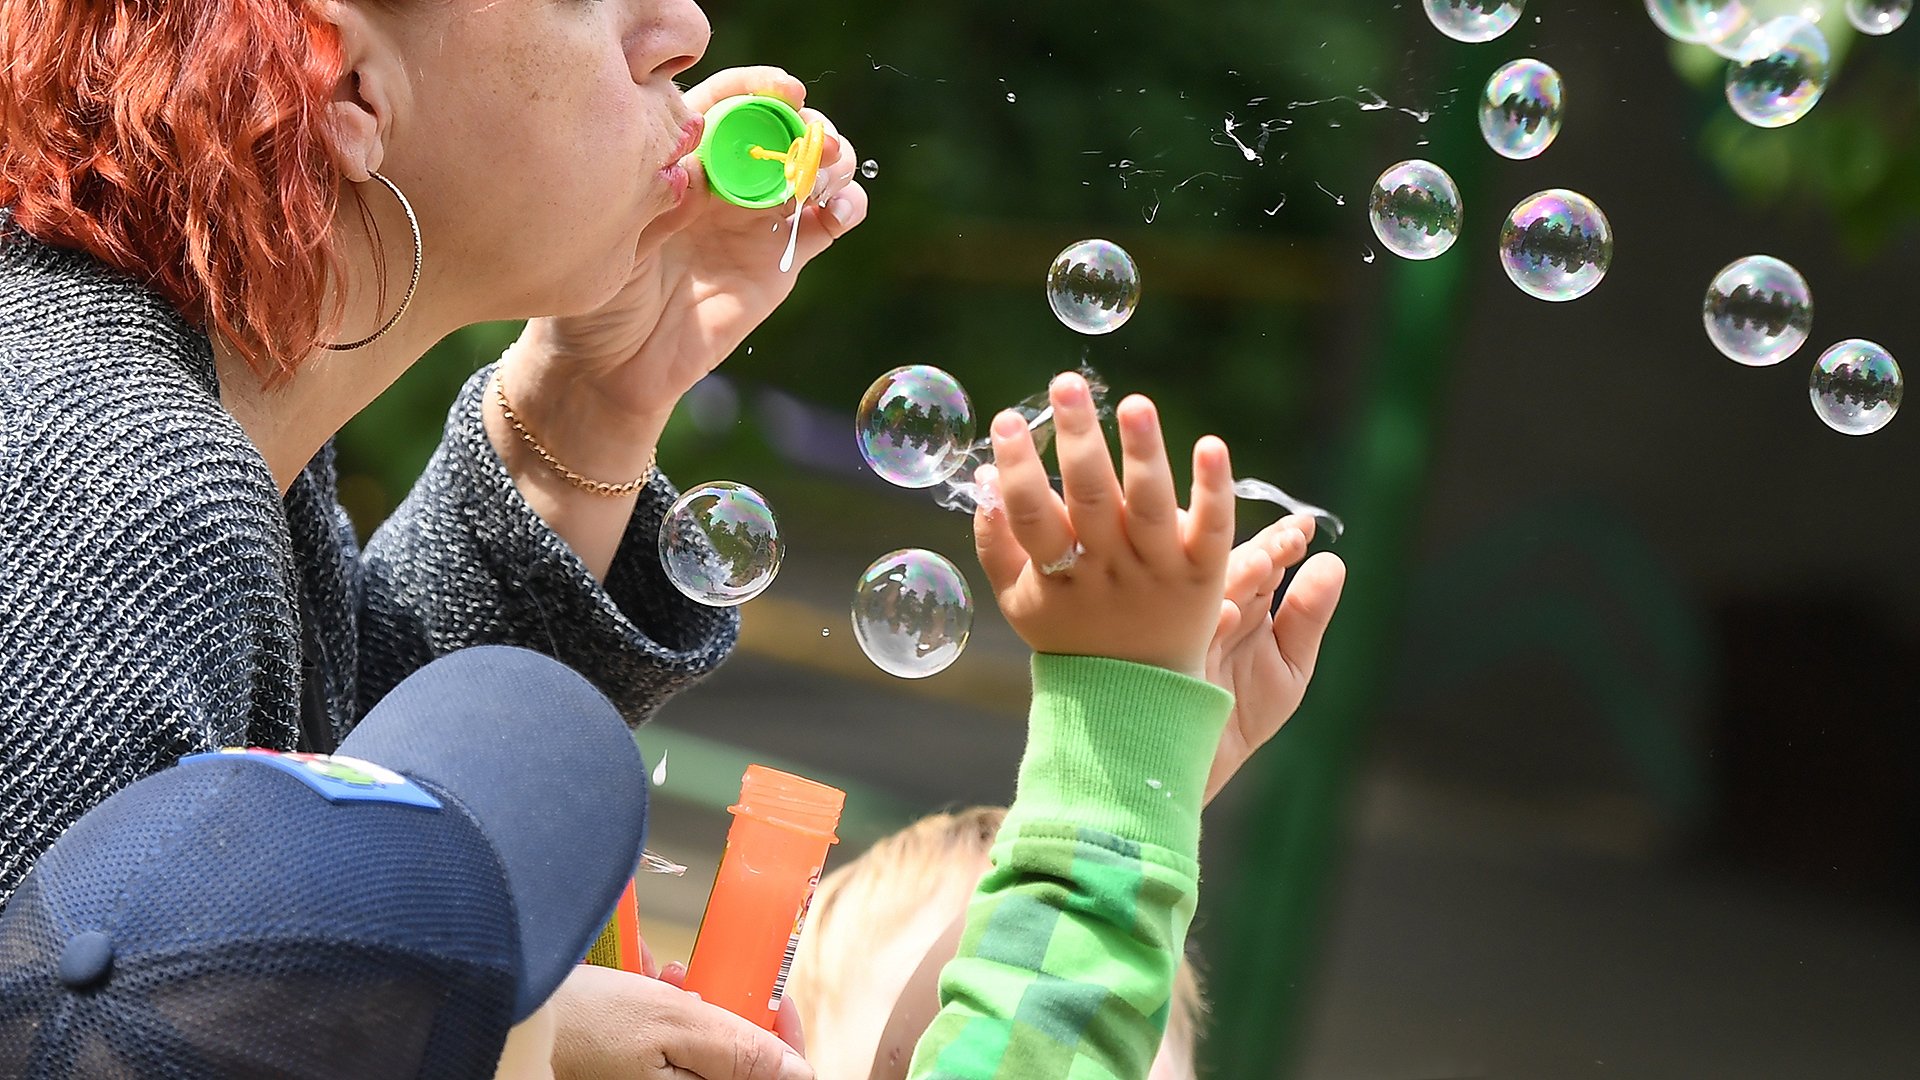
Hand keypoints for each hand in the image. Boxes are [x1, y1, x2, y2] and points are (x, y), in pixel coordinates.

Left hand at [504, 65, 869, 445]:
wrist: (614, 363)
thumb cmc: (596, 291)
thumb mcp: (614, 237)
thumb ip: (657, 203)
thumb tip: (701, 175)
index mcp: (683, 156)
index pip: (729, 102)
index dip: (760, 88)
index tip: (785, 91)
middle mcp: (726, 179)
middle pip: (781, 129)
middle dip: (804, 123)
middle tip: (812, 135)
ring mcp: (757, 218)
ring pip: (813, 168)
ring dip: (833, 158)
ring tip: (826, 170)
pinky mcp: (782, 260)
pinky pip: (826, 224)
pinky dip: (847, 206)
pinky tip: (840, 208)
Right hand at [548, 964, 810, 1079]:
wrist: (511, 1016)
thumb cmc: (585, 1021)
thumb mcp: (674, 1023)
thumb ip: (740, 1050)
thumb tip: (798, 1073)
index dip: (784, 1042)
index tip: (777, 999)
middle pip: (733, 1060)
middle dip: (728, 1013)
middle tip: (702, 980)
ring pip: (701, 1049)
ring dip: (693, 1007)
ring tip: (661, 976)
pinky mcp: (633, 1070)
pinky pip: (669, 1046)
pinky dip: (663, 1013)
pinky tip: (643, 984)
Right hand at [973, 372, 1235, 678]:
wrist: (1138, 704)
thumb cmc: (1074, 640)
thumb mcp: (1023, 603)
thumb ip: (997, 544)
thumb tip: (983, 480)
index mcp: (1059, 576)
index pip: (1032, 515)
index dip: (1017, 469)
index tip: (1007, 420)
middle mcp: (1108, 571)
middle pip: (1090, 500)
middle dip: (1076, 440)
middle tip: (1067, 383)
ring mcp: (1158, 573)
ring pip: (1148, 507)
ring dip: (1142, 452)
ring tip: (1134, 403)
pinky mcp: (1204, 576)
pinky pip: (1212, 529)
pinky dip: (1212, 489)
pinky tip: (1212, 445)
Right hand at [1202, 518, 1346, 803]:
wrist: (1196, 768)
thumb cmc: (1240, 717)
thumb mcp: (1288, 667)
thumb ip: (1308, 616)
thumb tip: (1333, 561)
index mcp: (1240, 602)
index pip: (1261, 559)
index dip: (1282, 542)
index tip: (1305, 530)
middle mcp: (1207, 608)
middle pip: (1231, 568)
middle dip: (1262, 553)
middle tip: (1285, 542)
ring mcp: (1180, 631)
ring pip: (1205, 593)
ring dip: (1234, 578)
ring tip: (1262, 564)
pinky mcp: (1162, 659)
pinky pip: (1182, 633)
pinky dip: (1206, 623)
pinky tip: (1227, 614)